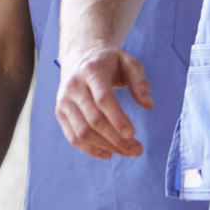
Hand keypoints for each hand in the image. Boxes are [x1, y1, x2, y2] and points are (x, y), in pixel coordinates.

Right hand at [50, 44, 154, 158]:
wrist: (80, 55)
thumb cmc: (109, 62)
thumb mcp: (129, 63)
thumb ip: (140, 82)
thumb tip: (148, 105)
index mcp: (92, 71)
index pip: (103, 99)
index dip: (117, 119)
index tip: (132, 134)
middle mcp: (74, 86)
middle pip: (94, 120)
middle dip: (116, 139)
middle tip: (137, 149)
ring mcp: (64, 100)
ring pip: (82, 132)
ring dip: (106, 147)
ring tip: (126, 152)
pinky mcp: (60, 112)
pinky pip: (73, 137)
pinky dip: (91, 149)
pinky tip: (108, 153)